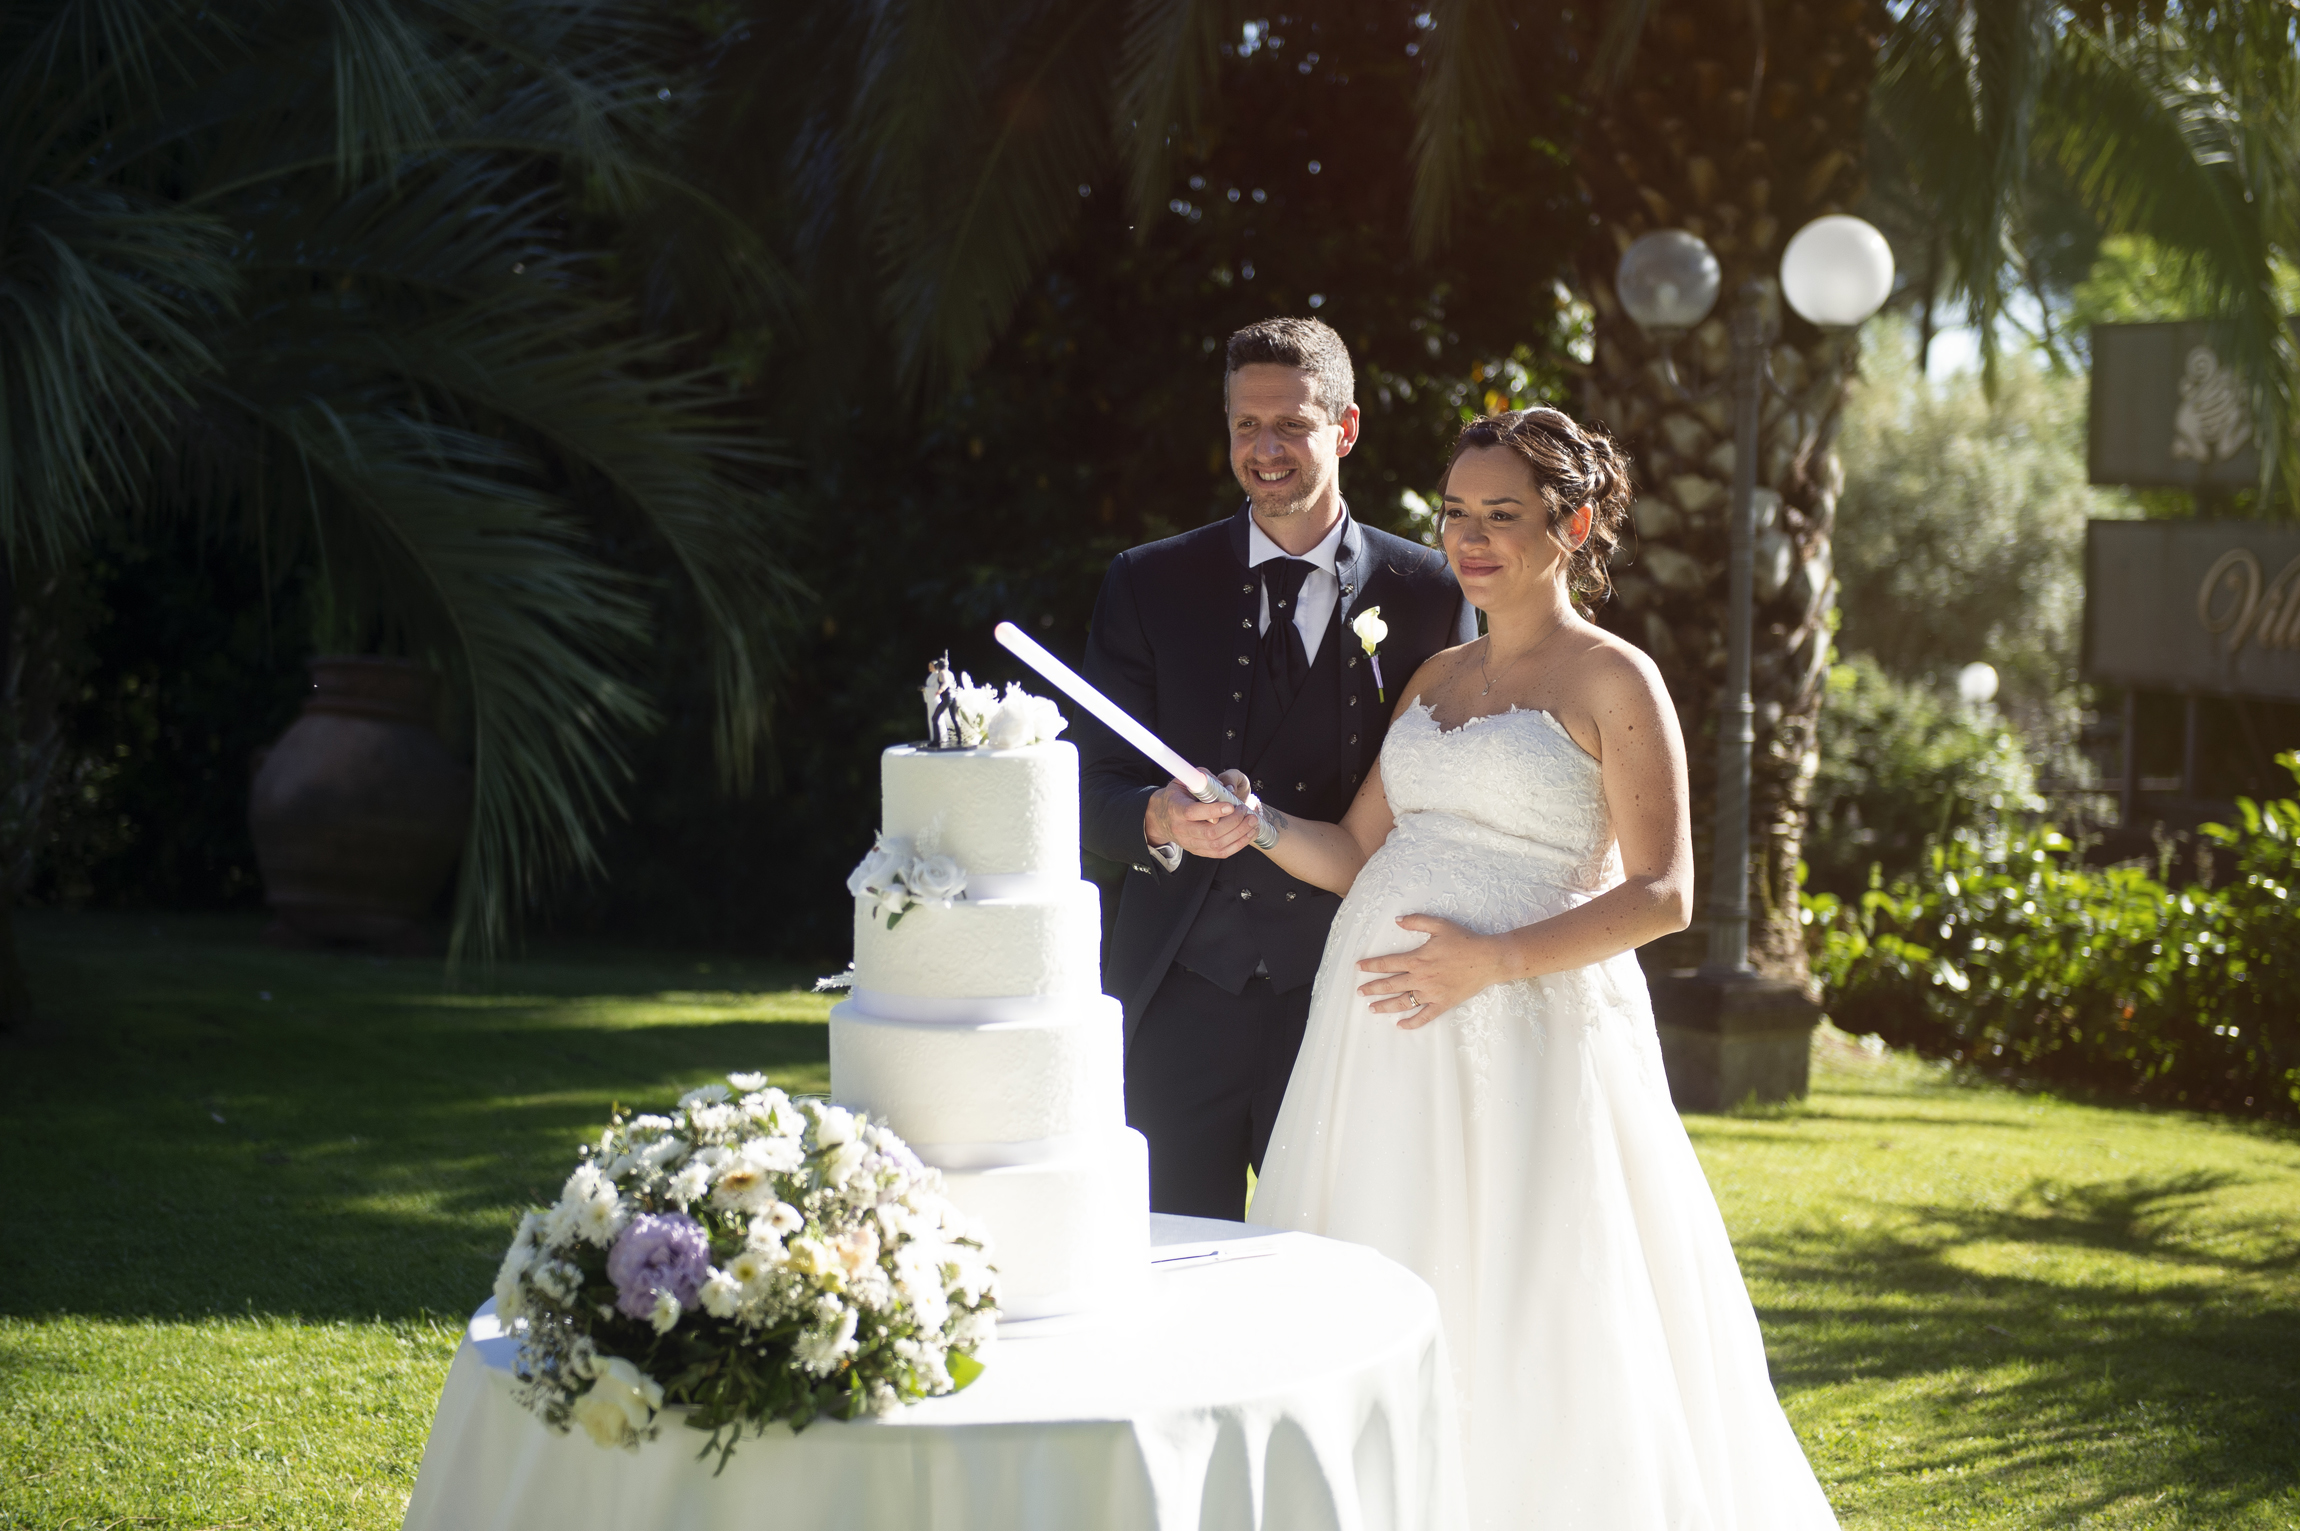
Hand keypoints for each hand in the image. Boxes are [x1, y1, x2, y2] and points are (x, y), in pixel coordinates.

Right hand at [1144, 770, 1255, 859]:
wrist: (1161, 818)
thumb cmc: (1175, 797)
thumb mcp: (1183, 781)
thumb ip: (1203, 779)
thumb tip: (1224, 786)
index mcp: (1176, 809)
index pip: (1193, 813)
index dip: (1214, 810)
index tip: (1231, 805)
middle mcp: (1182, 829)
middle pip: (1210, 833)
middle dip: (1233, 822)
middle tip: (1245, 810)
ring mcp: (1190, 843)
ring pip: (1218, 845)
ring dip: (1240, 834)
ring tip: (1252, 821)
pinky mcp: (1198, 851)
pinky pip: (1221, 853)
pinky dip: (1238, 844)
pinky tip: (1249, 833)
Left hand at [1355, 915, 1504, 1029]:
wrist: (1489, 959)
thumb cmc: (1465, 941)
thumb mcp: (1440, 925)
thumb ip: (1416, 921)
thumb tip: (1397, 920)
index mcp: (1417, 959)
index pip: (1387, 963)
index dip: (1371, 965)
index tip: (1358, 968)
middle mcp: (1421, 978)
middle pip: (1390, 984)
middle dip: (1372, 988)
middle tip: (1359, 992)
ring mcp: (1431, 993)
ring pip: (1403, 1002)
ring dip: (1385, 1006)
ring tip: (1371, 1009)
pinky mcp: (1443, 1003)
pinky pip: (1424, 1016)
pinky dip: (1412, 1023)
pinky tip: (1400, 1025)